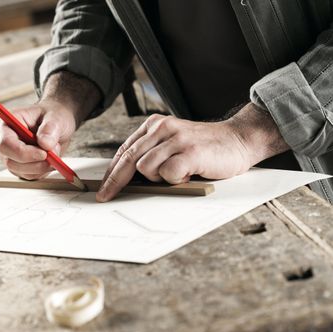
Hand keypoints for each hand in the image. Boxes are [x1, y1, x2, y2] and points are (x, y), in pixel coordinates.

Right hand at [0, 100, 76, 179]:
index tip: (44, 153)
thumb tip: (45, 144)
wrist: (57, 125)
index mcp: (7, 124)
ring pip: (21, 172)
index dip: (24, 153)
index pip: (6, 144)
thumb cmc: (52, 116)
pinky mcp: (20, 167)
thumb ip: (50, 128)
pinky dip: (44, 170)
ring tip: (54, 150)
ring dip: (42, 166)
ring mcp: (11, 156)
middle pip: (11, 162)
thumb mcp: (56, 117)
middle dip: (35, 162)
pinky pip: (30, 176)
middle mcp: (4, 141)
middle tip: (54, 153)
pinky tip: (51, 158)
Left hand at [96, 103, 288, 201]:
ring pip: (145, 168)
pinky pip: (168, 173)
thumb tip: (124, 178)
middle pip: (128, 159)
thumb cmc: (203, 148)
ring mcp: (176, 138)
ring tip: (177, 173)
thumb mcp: (171, 145)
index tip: (102, 189)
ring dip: (158, 178)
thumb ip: (151, 154)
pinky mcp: (190, 151)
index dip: (111, 172)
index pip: (124, 151)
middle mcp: (162, 128)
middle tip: (106, 196)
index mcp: (154, 126)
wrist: (238, 139)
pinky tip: (187, 174)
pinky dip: (174, 179)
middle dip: (115, 182)